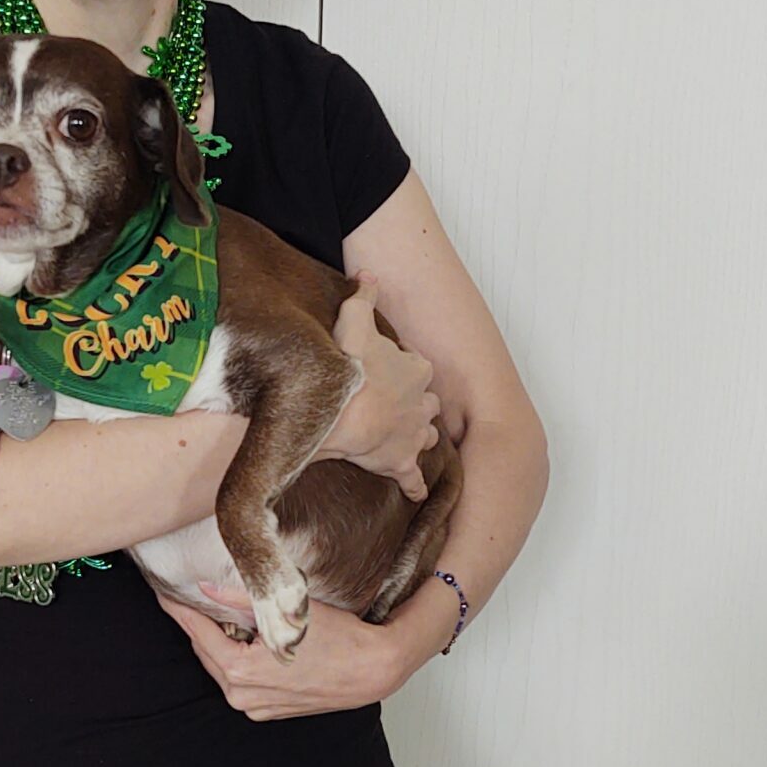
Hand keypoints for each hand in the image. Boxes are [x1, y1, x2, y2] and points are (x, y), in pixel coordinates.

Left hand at [155, 582, 400, 719]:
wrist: (371, 669)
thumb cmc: (338, 639)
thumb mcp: (284, 609)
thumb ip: (240, 597)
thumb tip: (206, 588)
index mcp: (241, 670)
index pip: (196, 632)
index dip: (177, 610)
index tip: (163, 593)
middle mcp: (243, 695)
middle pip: (206, 650)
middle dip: (197, 623)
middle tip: (188, 597)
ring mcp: (255, 706)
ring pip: (222, 666)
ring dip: (217, 641)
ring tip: (217, 614)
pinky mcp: (268, 710)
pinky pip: (240, 680)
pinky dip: (236, 658)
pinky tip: (244, 638)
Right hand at [321, 272, 439, 500]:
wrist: (339, 414)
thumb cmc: (348, 367)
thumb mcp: (354, 319)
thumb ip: (363, 295)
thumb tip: (369, 276)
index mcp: (416, 369)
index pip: (415, 366)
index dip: (400, 367)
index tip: (382, 369)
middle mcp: (423, 403)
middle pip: (427, 402)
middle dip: (415, 403)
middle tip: (392, 404)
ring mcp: (413, 436)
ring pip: (427, 436)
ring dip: (418, 436)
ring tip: (404, 438)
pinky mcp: (401, 464)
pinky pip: (414, 479)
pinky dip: (415, 484)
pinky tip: (415, 490)